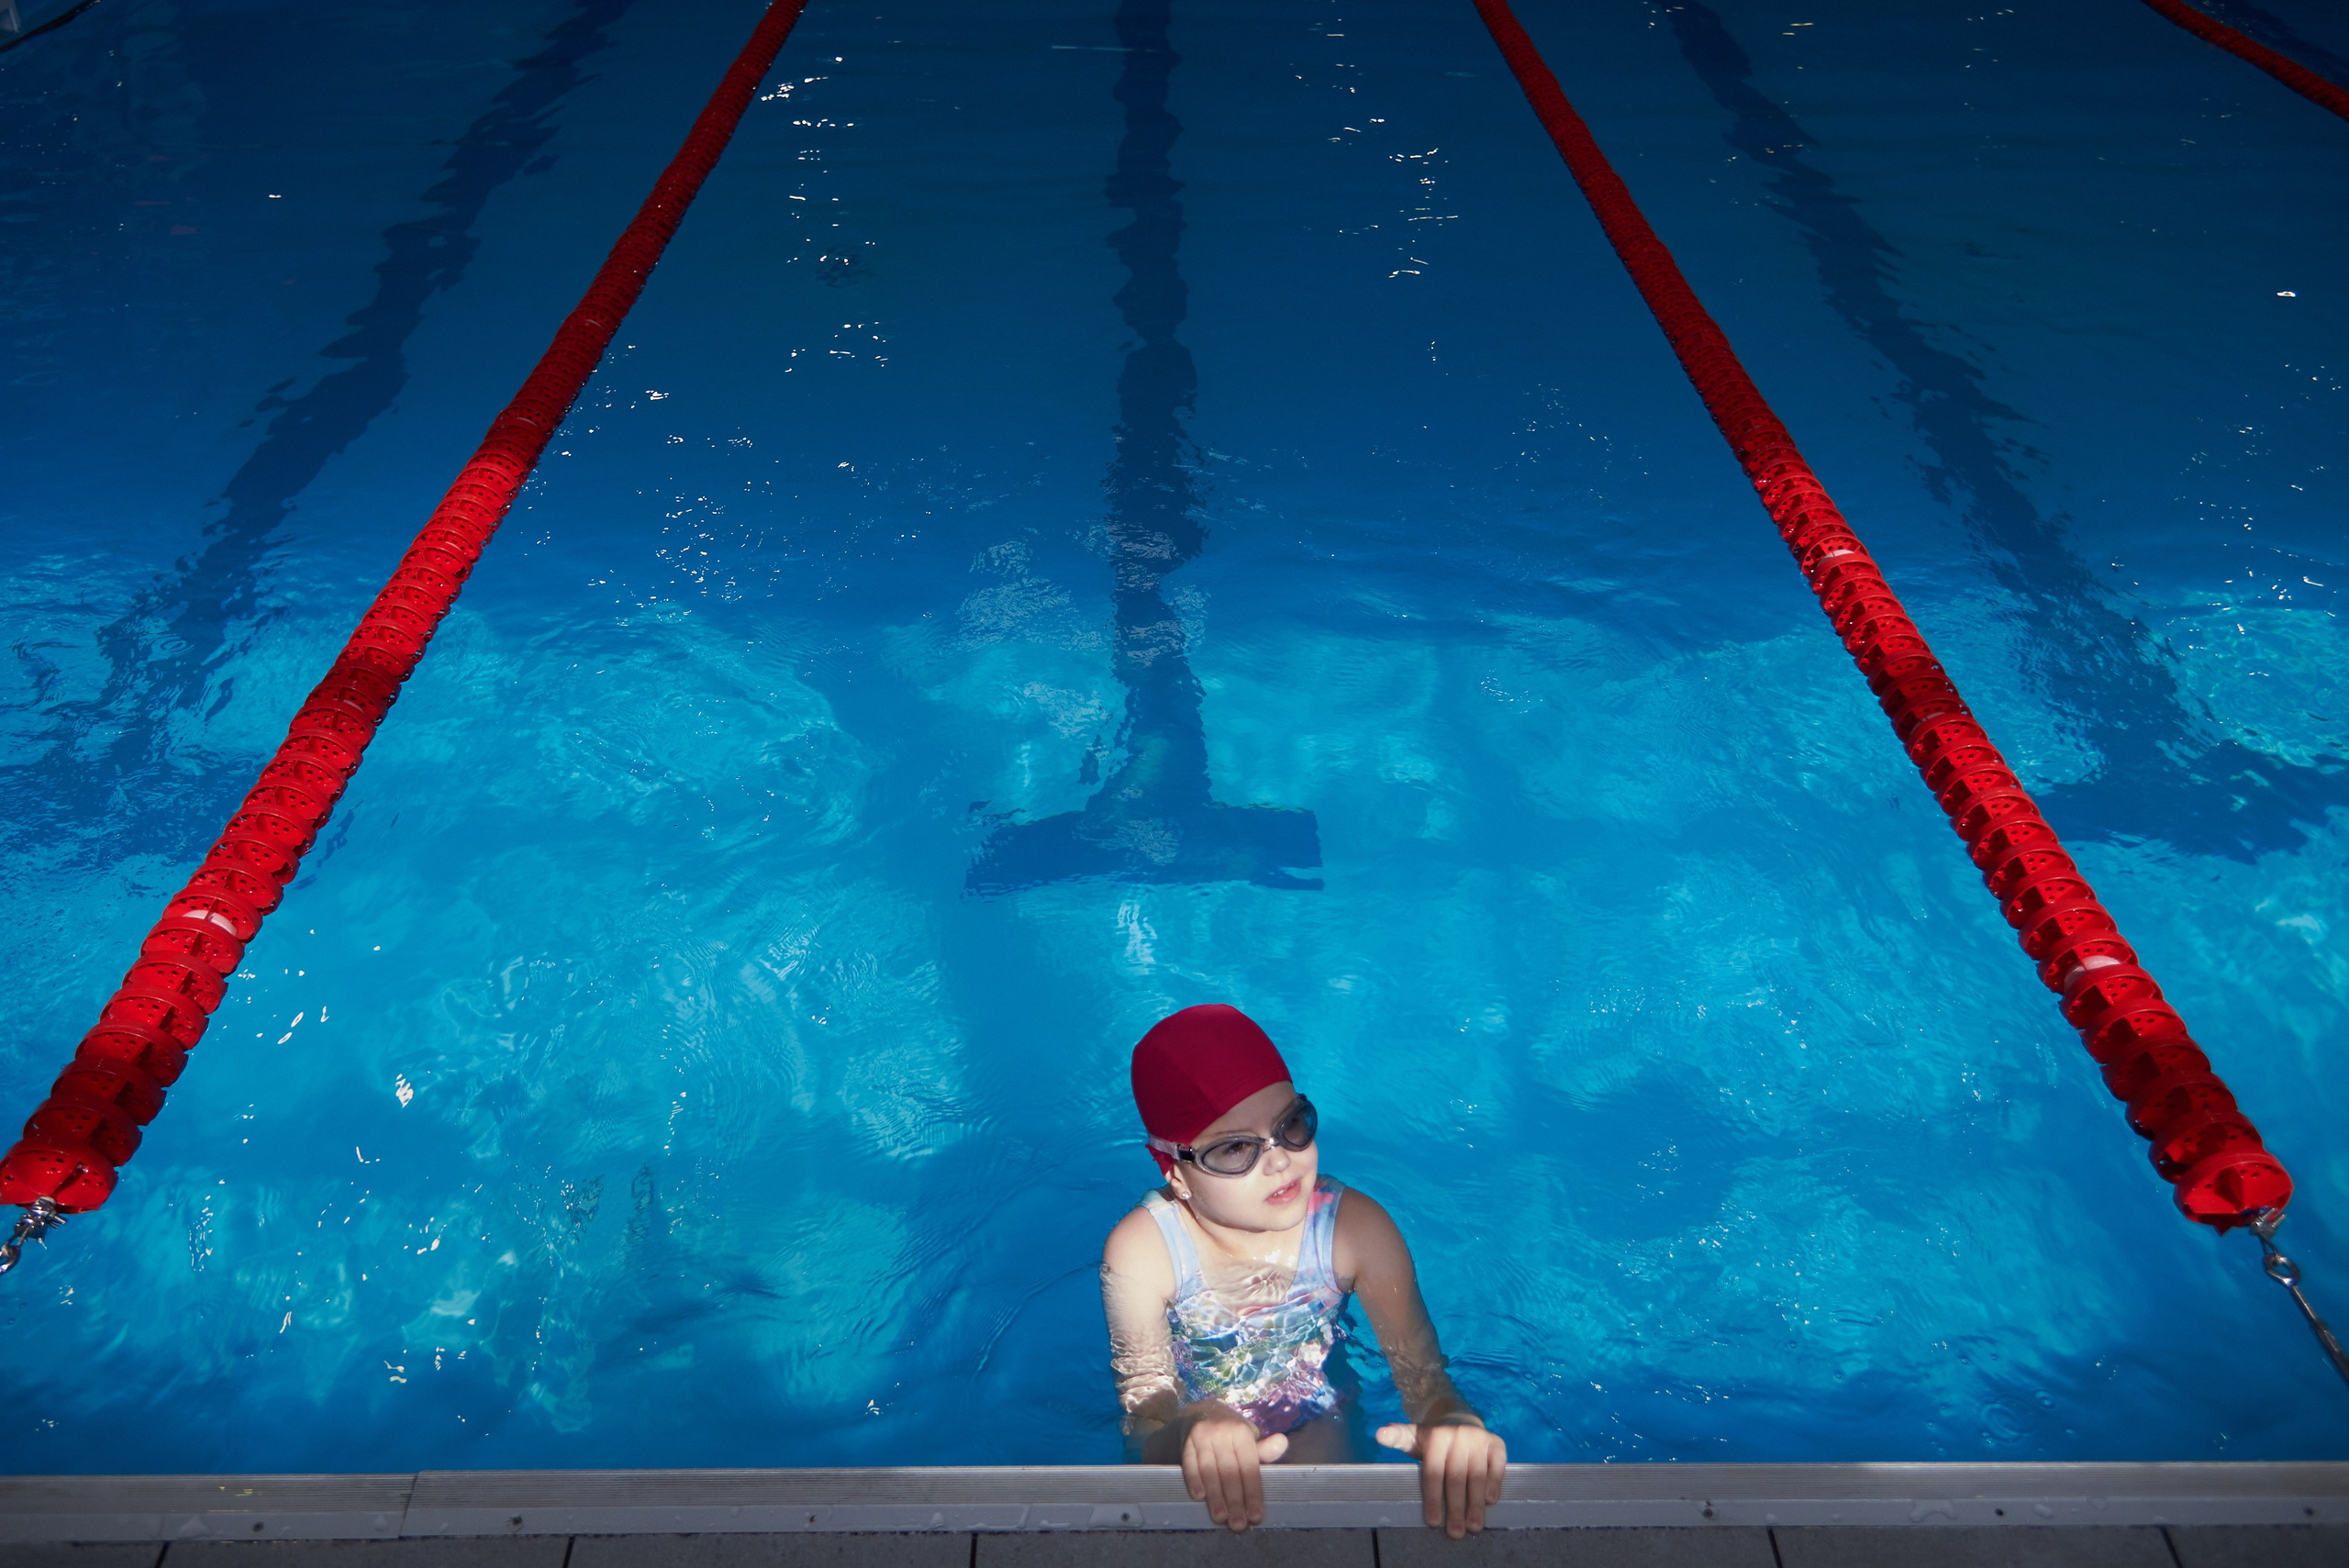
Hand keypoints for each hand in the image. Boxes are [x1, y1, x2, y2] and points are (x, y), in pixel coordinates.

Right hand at [1180, 1402, 1288, 1530]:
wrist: (1200, 1412)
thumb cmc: (1230, 1433)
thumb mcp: (1248, 1438)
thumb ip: (1263, 1449)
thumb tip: (1282, 1443)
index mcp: (1241, 1432)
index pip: (1249, 1466)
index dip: (1253, 1493)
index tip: (1256, 1516)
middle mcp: (1222, 1431)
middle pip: (1229, 1471)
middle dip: (1234, 1500)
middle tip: (1238, 1524)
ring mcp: (1202, 1435)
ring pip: (1209, 1469)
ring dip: (1215, 1495)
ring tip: (1220, 1518)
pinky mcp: (1186, 1440)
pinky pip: (1189, 1463)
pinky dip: (1194, 1479)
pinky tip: (1199, 1497)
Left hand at [1376, 1418, 1506, 1537]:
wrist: (1460, 1419)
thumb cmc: (1434, 1440)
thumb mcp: (1413, 1437)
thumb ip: (1396, 1437)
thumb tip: (1379, 1435)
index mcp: (1435, 1436)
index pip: (1433, 1473)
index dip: (1433, 1499)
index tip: (1433, 1523)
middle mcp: (1458, 1435)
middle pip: (1455, 1478)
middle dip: (1455, 1509)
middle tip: (1455, 1533)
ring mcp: (1478, 1438)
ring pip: (1477, 1476)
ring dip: (1475, 1504)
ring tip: (1473, 1527)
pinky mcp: (1496, 1443)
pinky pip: (1496, 1467)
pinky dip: (1493, 1485)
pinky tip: (1489, 1502)